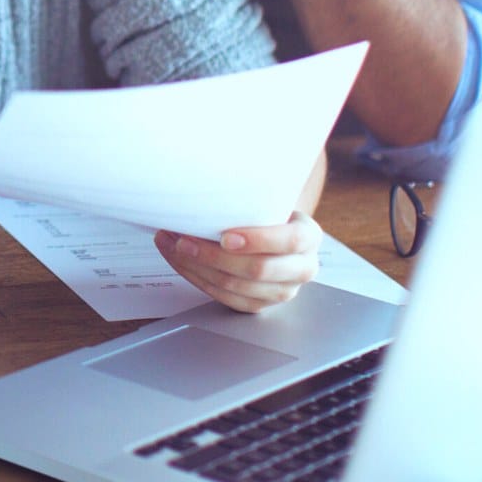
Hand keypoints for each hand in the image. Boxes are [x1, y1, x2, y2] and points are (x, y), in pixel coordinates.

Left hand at [153, 210, 321, 312]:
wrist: (273, 234)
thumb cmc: (268, 213)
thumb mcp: (273, 200)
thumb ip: (254, 197)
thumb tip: (211, 176)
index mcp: (308, 237)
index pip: (290, 241)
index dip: (257, 240)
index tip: (225, 236)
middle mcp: (301, 268)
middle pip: (257, 269)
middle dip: (213, 256)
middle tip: (183, 239)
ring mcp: (280, 291)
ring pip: (236, 286)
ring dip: (197, 266)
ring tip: (173, 244)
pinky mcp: (258, 304)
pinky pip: (224, 297)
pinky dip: (196, 278)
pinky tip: (180, 260)